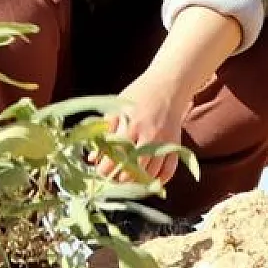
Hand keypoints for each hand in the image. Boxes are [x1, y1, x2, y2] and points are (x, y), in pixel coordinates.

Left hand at [97, 69, 193, 184]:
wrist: (169, 85)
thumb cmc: (139, 95)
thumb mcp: (118, 109)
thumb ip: (105, 133)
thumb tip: (91, 158)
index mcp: (132, 126)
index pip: (116, 156)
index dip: (106, 169)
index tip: (99, 171)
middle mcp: (150, 137)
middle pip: (134, 169)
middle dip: (120, 178)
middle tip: (112, 178)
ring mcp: (165, 142)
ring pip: (151, 173)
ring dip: (138, 182)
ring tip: (126, 181)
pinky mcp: (176, 145)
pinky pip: (169, 170)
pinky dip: (159, 180)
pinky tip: (148, 182)